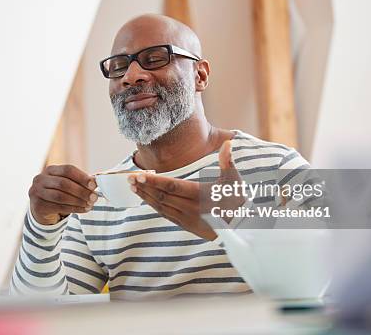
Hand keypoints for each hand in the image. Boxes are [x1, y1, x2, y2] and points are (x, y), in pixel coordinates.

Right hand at [28, 164, 97, 224]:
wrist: (43, 210)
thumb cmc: (59, 194)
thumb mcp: (68, 185)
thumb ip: (80, 182)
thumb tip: (96, 181)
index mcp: (50, 170)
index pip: (67, 170)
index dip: (82, 177)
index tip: (94, 184)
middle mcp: (40, 179)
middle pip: (64, 183)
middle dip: (81, 191)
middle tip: (94, 197)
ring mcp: (36, 192)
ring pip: (61, 196)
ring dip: (78, 201)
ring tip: (90, 204)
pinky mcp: (38, 205)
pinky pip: (59, 207)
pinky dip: (74, 209)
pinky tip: (84, 209)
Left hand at [128, 141, 243, 240]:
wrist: (242, 228)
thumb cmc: (238, 201)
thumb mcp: (234, 180)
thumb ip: (227, 161)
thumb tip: (228, 142)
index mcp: (201, 195)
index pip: (171, 186)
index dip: (154, 181)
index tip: (139, 175)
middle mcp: (191, 208)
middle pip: (162, 197)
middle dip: (145, 187)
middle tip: (129, 179)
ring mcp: (188, 219)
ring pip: (161, 207)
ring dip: (146, 197)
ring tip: (133, 187)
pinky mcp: (186, 225)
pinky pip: (166, 214)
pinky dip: (154, 206)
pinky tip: (147, 199)